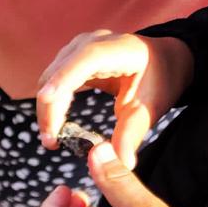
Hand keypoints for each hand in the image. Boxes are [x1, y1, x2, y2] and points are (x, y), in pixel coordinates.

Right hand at [37, 31, 193, 167]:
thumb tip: (122, 164)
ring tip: (54, 139)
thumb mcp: (149, 108)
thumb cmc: (158, 80)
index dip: (64, 77)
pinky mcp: (69, 58)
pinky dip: (50, 104)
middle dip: (50, 110)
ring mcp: (77, 48)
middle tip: (53, 143)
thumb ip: (131, 134)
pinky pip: (50, 82)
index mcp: (119, 50)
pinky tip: (56, 125)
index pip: (86, 60)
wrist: (162, 60)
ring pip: (48, 80)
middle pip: (58, 75)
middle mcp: (92, 43)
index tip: (46, 99)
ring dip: (46, 110)